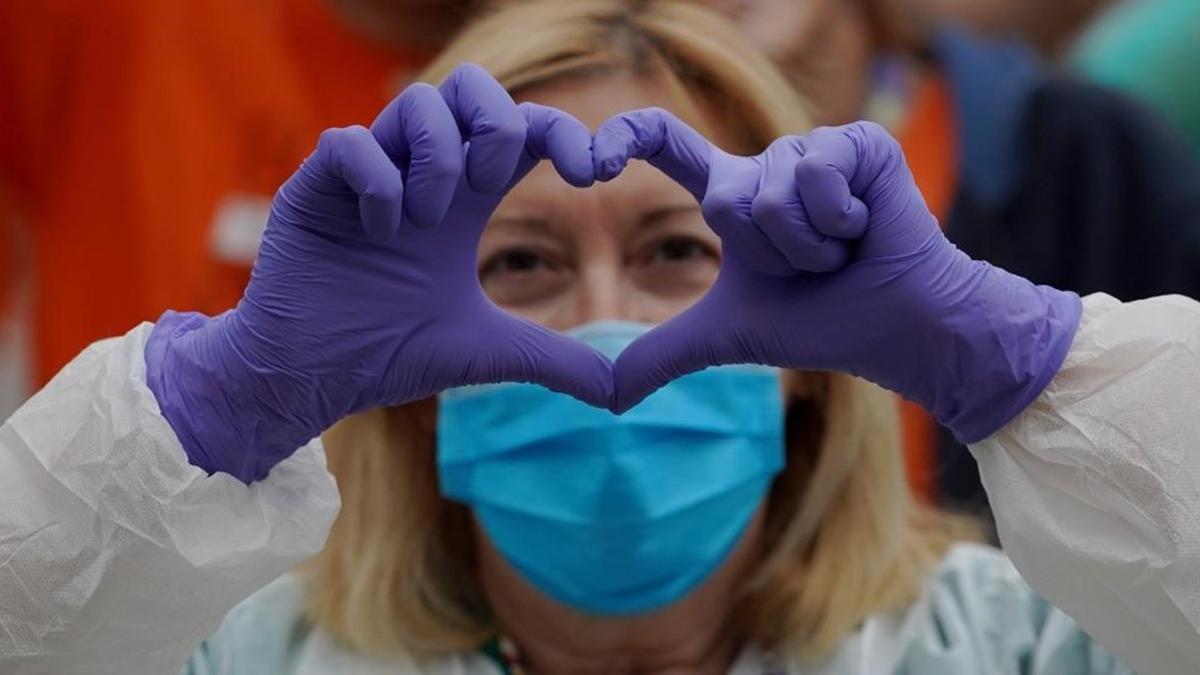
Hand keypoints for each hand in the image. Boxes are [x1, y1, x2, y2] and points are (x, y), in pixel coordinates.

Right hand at [146, 65, 612, 481]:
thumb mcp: (489, 353)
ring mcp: (367, 173)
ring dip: (437, 159)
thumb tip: (621, 393)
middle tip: (490, 182)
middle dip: (497, 121)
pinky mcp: (315, 186)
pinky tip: (377, 233)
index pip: (521, 130)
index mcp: (465, 199)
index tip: (595, 173)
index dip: (564, 132)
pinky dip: (377, 181)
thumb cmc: (390, 355)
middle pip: (470, 85)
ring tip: (425, 222)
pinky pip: (349, 141)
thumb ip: (555, 360)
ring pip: (417, 102)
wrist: (313, 379)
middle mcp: (419, 173)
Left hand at [593, 110, 1080, 442]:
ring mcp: (815, 149)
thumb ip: (662, 355)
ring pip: (773, 193)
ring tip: (842, 251)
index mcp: (733, 195)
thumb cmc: (821, 324)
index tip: (589, 162)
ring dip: (808, 245)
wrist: (897, 329)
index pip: (667, 145)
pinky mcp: (859, 142)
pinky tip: (867, 229)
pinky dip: (841, 222)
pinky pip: (818, 174)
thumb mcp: (726, 337)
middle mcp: (768, 165)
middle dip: (770, 254)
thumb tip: (605, 400)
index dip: (627, 138)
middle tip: (811, 267)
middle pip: (727, 198)